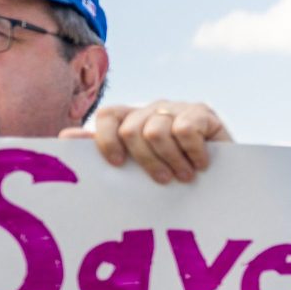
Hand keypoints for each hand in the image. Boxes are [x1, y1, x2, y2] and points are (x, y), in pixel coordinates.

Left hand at [62, 101, 230, 183]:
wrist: (225, 180)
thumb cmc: (176, 175)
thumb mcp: (138, 168)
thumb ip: (104, 149)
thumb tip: (65, 136)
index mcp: (132, 119)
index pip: (108, 115)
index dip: (106, 138)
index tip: (114, 164)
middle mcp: (152, 110)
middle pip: (132, 129)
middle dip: (146, 161)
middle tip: (163, 180)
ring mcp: (178, 108)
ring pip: (156, 131)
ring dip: (172, 161)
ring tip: (184, 177)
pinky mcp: (203, 113)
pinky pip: (186, 129)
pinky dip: (192, 153)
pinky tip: (201, 164)